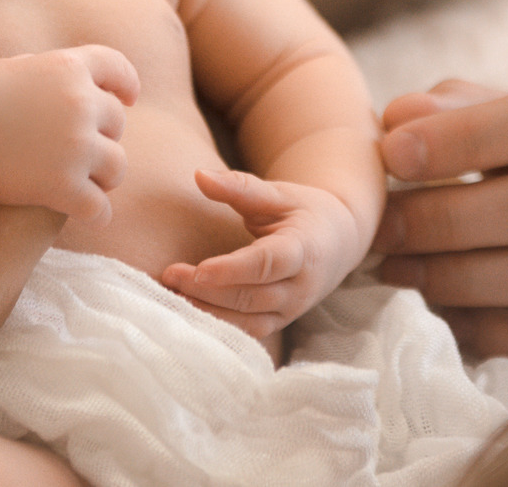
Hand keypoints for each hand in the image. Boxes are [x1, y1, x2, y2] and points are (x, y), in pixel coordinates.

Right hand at [0, 45, 140, 223]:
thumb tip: (66, 80)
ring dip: (105, 176)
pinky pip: (100, 207)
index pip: (115, 67)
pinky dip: (97, 213)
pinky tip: (88, 215)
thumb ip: (41, 73)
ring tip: (87, 184)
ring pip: (118, 167)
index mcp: (65, 65)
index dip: (125, 82)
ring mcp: (75, 146)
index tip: (127, 97)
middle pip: (116, 122)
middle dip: (102, 136)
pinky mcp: (64, 188)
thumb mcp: (5, 70)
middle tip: (79, 151)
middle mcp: (79, 102)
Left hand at [162, 170, 364, 338]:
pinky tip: (190, 312)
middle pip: (251, 296)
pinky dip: (218, 326)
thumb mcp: (278, 194)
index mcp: (304, 249)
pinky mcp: (280, 322)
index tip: (198, 269)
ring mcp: (292, 309)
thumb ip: (240, 187)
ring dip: (208, 312)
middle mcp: (301, 286)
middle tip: (169, 274)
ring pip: (247, 321)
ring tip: (173, 295)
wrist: (338, 241)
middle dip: (208, 290)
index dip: (233, 270)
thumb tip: (199, 175)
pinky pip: (248, 333)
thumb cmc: (303, 212)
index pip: (267, 264)